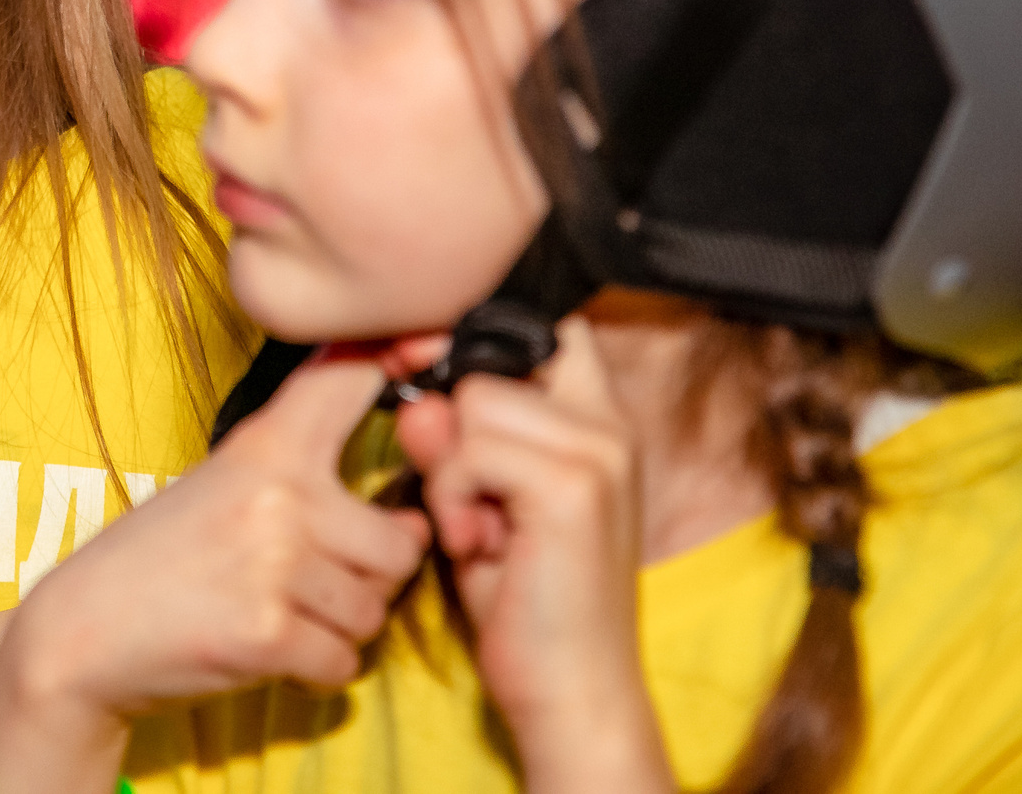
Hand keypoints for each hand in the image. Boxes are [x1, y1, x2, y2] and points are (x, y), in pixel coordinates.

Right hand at [0, 352, 428, 793]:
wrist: (84, 630)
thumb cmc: (161, 557)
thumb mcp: (224, 479)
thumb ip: (304, 466)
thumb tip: (414, 510)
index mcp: (266, 443)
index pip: (355, 377)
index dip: (400, 369)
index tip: (421, 378)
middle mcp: (279, 495)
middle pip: (400, 543)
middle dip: (373, 576)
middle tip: (317, 579)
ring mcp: (276, 565)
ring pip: (375, 610)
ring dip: (339, 627)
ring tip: (281, 611)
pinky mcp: (269, 635)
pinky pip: (343, 661)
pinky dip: (315, 669)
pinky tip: (270, 648)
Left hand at [391, 318, 671, 792]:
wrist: (572, 693)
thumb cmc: (523, 600)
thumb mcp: (475, 500)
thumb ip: (449, 438)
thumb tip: (412, 392)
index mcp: (597, 420)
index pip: (539, 328)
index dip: (473, 340)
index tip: (426, 369)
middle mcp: (608, 424)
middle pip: (485, 364)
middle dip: (451, 430)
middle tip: (474, 504)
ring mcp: (598, 450)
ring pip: (470, 403)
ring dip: (448, 470)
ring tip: (480, 529)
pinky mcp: (573, 485)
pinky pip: (467, 451)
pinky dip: (451, 499)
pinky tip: (481, 547)